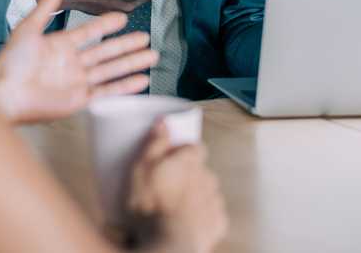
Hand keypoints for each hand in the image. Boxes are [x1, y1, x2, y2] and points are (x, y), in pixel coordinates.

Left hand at [0, 0, 159, 124]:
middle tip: (146, 37)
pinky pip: (106, 91)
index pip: (90, 32)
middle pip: (106, 52)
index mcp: (60, 45)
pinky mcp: (78, 99)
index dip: (106, 25)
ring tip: (152, 56)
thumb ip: (46, 5)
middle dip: (127, 45)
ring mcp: (76, 82)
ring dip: (132, 63)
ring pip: (111, 70)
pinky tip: (142, 80)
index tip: (123, 17)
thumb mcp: (29, 27)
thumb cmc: (12, 61)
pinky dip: (125, 86)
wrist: (4, 91)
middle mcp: (71, 63)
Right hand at [126, 122, 227, 252]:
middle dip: (189, 175)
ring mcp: (214, 202)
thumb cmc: (152, 207)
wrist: (170, 244)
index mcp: (190, 162)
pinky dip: (203, 216)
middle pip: (201, 170)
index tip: (172, 158)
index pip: (196, 147)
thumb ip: (154, 144)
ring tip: (176, 206)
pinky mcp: (218, 223)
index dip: (184, 151)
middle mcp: (207, 178)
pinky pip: (213, 214)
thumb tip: (163, 121)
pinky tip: (188, 221)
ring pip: (208, 191)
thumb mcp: (142, 170)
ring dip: (196, 195)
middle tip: (168, 186)